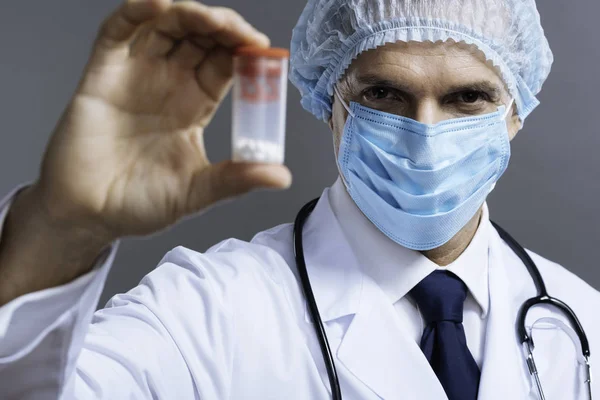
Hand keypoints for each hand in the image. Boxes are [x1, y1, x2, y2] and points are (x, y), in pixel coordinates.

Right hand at [35, 0, 291, 240]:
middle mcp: (168, 84)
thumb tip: (283, 177)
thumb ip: (237, 179)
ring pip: (166, 26)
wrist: (89, 215)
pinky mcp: (103, 73)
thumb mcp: (198, 191)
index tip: (262, 48)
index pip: (224, 63)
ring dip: (189, 14)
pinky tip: (159, 5)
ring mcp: (135, 75)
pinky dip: (137, 11)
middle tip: (239, 31)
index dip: (243, 50)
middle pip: (200, 37)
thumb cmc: (139, 203)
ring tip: (211, 21)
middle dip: (222, 27)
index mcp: (194, 105)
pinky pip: (118, 31)